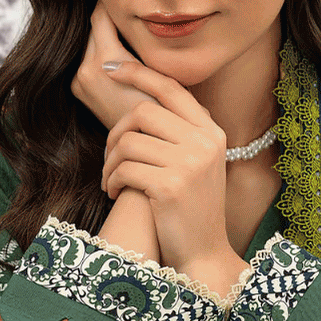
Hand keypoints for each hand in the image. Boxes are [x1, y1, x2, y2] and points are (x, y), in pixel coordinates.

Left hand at [70, 0, 155, 131]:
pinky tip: (120, 53)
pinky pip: (88, 60)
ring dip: (104, 35)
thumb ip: (147, 42)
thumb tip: (144, 12)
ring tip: (126, 29)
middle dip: (109, 17)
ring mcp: (79, 82)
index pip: (100, 15)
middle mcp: (85, 70)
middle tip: (128, 6)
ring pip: (89, 44)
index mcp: (104, 61)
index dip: (112, 1)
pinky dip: (101, 52)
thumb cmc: (166, 108)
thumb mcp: (161, 70)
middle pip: (92, 28)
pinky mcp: (79, 91)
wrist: (148, 145)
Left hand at [99, 59, 234, 280]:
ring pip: (128, 142)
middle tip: (109, 157)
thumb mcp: (193, 163)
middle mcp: (205, 143)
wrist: (202, 252)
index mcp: (211, 131)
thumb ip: (176, 133)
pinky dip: (111, 180)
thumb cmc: (188, 206)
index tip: (111, 68)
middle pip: (142, 112)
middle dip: (115, 133)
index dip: (138, 73)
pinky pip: (124, 168)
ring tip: (110, 179)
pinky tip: (114, 193)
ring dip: (109, 163)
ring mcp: (190, 164)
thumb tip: (140, 102)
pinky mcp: (170, 186)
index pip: (171, 88)